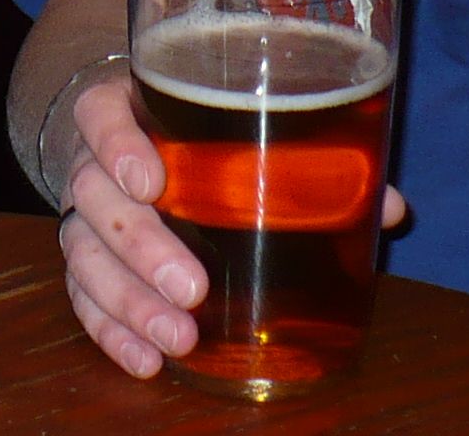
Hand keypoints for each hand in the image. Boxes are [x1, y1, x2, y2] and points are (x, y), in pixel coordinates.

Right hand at [52, 71, 407, 379]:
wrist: (136, 140)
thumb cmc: (202, 131)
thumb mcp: (242, 124)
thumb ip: (310, 157)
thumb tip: (386, 206)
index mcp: (128, 110)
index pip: (101, 114)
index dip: (118, 145)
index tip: (152, 182)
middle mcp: (95, 160)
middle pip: (94, 195)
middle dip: (140, 246)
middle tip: (191, 286)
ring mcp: (86, 213)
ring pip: (85, 252)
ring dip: (128, 300)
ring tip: (178, 337)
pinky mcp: (87, 258)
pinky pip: (82, 294)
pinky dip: (111, 330)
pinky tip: (147, 358)